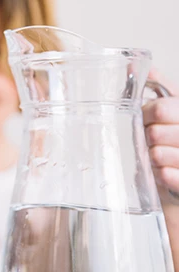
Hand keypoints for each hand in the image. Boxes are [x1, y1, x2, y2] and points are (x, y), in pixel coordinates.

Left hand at [143, 68, 178, 205]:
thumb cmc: (173, 138)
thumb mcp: (170, 107)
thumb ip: (156, 85)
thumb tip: (130, 65)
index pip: (159, 108)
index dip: (145, 115)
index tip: (146, 119)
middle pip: (154, 132)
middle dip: (146, 137)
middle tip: (151, 140)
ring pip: (156, 154)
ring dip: (150, 157)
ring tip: (157, 157)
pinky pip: (166, 175)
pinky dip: (159, 174)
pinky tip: (162, 172)